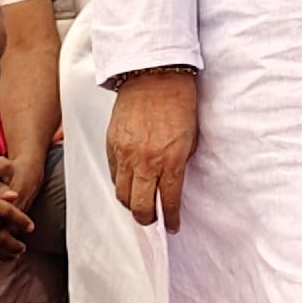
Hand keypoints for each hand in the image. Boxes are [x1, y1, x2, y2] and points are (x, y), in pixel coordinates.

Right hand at [110, 68, 198, 230]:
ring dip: (132, 204)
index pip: (169, 202)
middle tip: (153, 219)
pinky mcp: (111, 145)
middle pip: (140, 207)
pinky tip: (129, 183)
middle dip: (148, 219)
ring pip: (122, 195)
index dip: (171, 219)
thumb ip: (179, 164)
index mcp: (170, 160)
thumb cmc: (178, 102)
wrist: (153, 76)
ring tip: (140, 203)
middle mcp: (146, 161)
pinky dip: (121, 184)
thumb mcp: (190, 138)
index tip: (172, 226)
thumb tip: (172, 184)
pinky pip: (113, 175)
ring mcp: (125, 154)